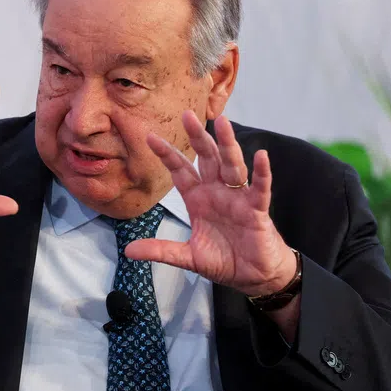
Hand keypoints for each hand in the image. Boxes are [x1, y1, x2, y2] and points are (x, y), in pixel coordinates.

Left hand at [124, 112, 295, 297]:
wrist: (253, 276)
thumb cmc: (224, 260)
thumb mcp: (188, 256)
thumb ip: (161, 250)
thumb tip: (129, 251)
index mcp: (198, 198)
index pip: (180, 170)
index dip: (167, 154)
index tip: (150, 136)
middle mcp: (217, 191)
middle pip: (206, 158)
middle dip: (197, 137)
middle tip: (187, 114)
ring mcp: (238, 198)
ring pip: (232, 165)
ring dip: (227, 144)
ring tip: (223, 122)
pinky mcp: (257, 210)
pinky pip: (260, 188)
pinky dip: (262, 172)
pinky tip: (260, 156)